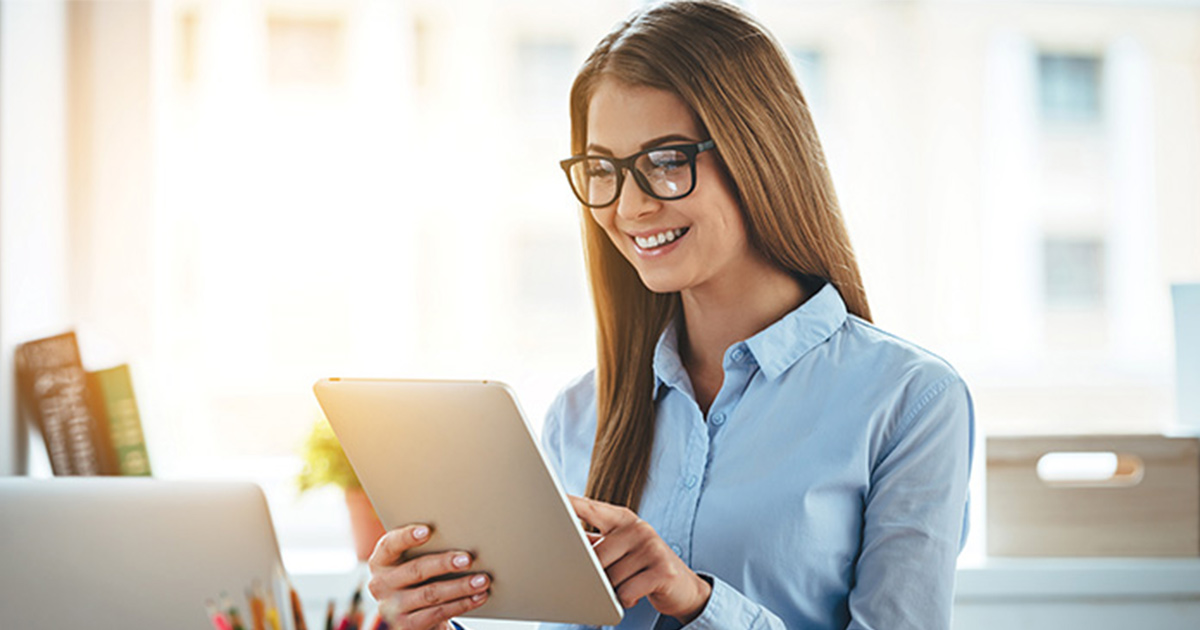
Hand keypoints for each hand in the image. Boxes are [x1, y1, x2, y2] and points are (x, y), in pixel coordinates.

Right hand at [366, 524, 490, 629]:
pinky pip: (438, 613)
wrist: (414, 615)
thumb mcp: (414, 561)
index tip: (427, 530)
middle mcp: (380, 584)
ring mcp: (391, 608)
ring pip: (431, 594)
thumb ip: (426, 549)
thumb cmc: (419, 578)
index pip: (390, 544)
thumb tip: (462, 534)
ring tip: (482, 580)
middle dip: (444, 564)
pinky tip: (478, 597)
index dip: (407, 536)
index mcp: (381, 561)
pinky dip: (462, 604)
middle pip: (416, 570)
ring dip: (460, 587)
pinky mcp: (406, 627)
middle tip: (468, 559)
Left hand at [570, 496, 711, 623]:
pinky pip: (626, 592)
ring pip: (610, 578)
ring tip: (629, 584)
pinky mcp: (662, 570)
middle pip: (596, 556)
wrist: (684, 587)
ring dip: (614, 590)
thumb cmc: (644, 566)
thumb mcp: (620, 549)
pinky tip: (637, 594)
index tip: (553, 495)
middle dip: (598, 575)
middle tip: (613, 578)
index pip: (592, 509)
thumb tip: (564, 539)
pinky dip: (627, 600)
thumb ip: (595, 543)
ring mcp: (652, 547)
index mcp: (624, 520)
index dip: (572, 504)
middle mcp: (639, 528)